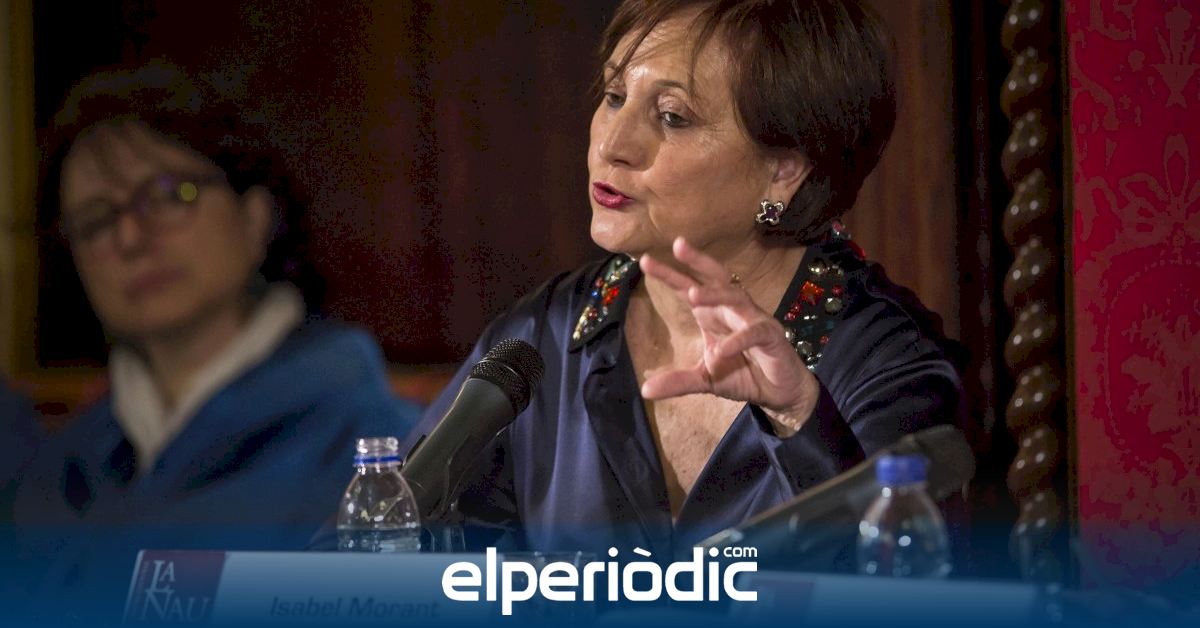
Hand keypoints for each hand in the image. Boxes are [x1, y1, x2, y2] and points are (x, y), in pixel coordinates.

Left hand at [639, 237, 818, 436]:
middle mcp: (732, 310)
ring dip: (715, 294)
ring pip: (736, 297)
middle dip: (698, 261)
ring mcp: (754, 320)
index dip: (669, 275)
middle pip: (716, 278)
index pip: (688, 289)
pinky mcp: (771, 336)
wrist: (778, 394)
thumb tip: (645, 391)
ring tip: (693, 294)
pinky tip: (722, 350)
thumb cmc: (743, 376)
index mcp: (713, 315)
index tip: (644, 261)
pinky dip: (738, 340)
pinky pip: (754, 332)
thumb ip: (678, 382)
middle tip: (677, 246)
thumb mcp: (705, 380)